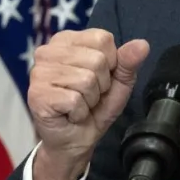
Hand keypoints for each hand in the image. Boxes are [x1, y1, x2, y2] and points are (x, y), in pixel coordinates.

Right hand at [27, 29, 149, 179]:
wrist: (76, 140)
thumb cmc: (94, 107)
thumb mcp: (118, 82)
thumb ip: (128, 62)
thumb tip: (142, 44)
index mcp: (67, 40)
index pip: (103, 39)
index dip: (111, 63)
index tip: (99, 78)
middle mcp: (48, 51)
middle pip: (97, 60)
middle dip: (101, 84)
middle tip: (88, 95)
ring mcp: (39, 72)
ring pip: (86, 80)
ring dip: (90, 99)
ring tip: (79, 104)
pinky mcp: (36, 94)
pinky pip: (74, 99)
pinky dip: (80, 112)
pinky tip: (70, 114)